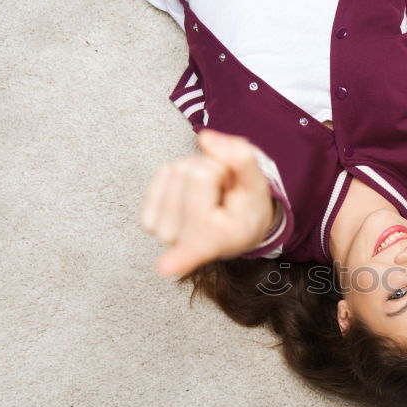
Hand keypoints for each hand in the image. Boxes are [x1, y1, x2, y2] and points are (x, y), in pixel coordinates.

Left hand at [140, 129, 276, 276]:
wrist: (234, 225)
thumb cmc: (247, 209)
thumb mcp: (258, 186)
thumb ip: (242, 159)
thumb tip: (206, 138)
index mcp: (218, 240)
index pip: (198, 241)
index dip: (180, 258)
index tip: (166, 268)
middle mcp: (187, 243)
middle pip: (196, 174)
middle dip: (215, 170)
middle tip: (225, 192)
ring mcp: (164, 234)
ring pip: (179, 169)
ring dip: (198, 170)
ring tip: (213, 193)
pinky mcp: (149, 222)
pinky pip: (164, 173)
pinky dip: (181, 173)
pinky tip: (194, 192)